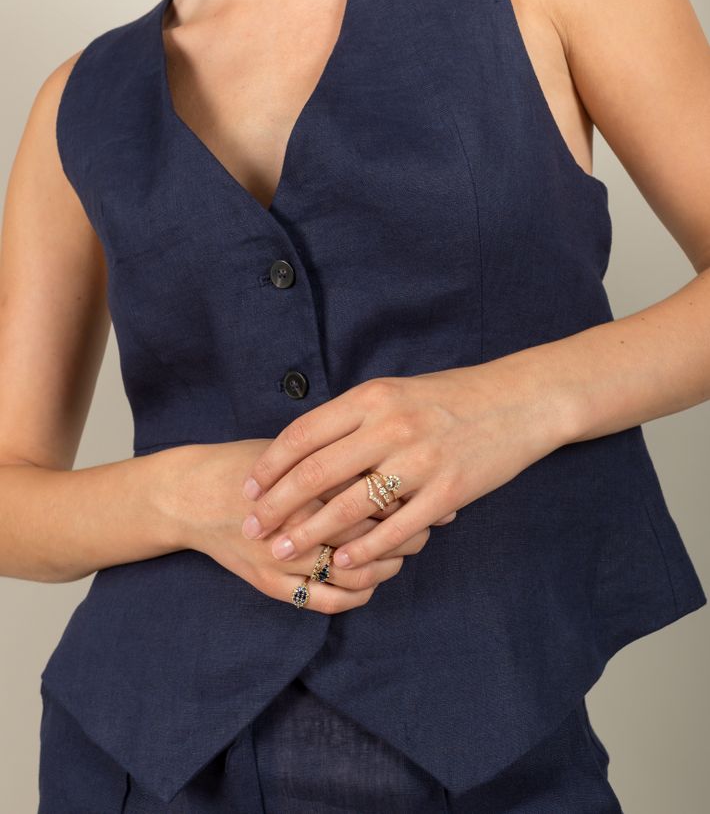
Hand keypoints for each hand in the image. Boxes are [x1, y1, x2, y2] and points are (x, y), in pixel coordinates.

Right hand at [153, 438, 430, 612]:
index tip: (427, 489)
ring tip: (400, 553)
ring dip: (386, 566)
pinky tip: (370, 582)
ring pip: (353, 573)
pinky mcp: (270, 584)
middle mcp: (295, 520)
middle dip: (406, 531)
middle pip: (369, 533)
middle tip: (427, 524)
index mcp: (304, 479)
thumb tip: (396, 458)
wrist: (189, 496)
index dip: (406, 494)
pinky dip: (356, 595)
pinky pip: (324, 600)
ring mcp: (282, 557)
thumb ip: (339, 456)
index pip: (370, 491)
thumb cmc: (246, 466)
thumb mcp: (292, 448)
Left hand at [239, 361, 568, 569]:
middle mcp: (391, 426)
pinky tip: (340, 562)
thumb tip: (306, 446)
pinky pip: (395, 529)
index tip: (248, 488)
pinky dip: (363, 549)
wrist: (518, 402)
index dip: (270, 466)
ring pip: (350, 506)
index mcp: (373, 397)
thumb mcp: (395, 392)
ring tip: (283, 552)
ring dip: (310, 533)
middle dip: (276, 504)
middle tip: (252, 527)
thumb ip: (353, 416)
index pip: (304, 434)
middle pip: (316, 472)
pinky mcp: (447, 493)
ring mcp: (420, 461)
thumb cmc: (450, 397)